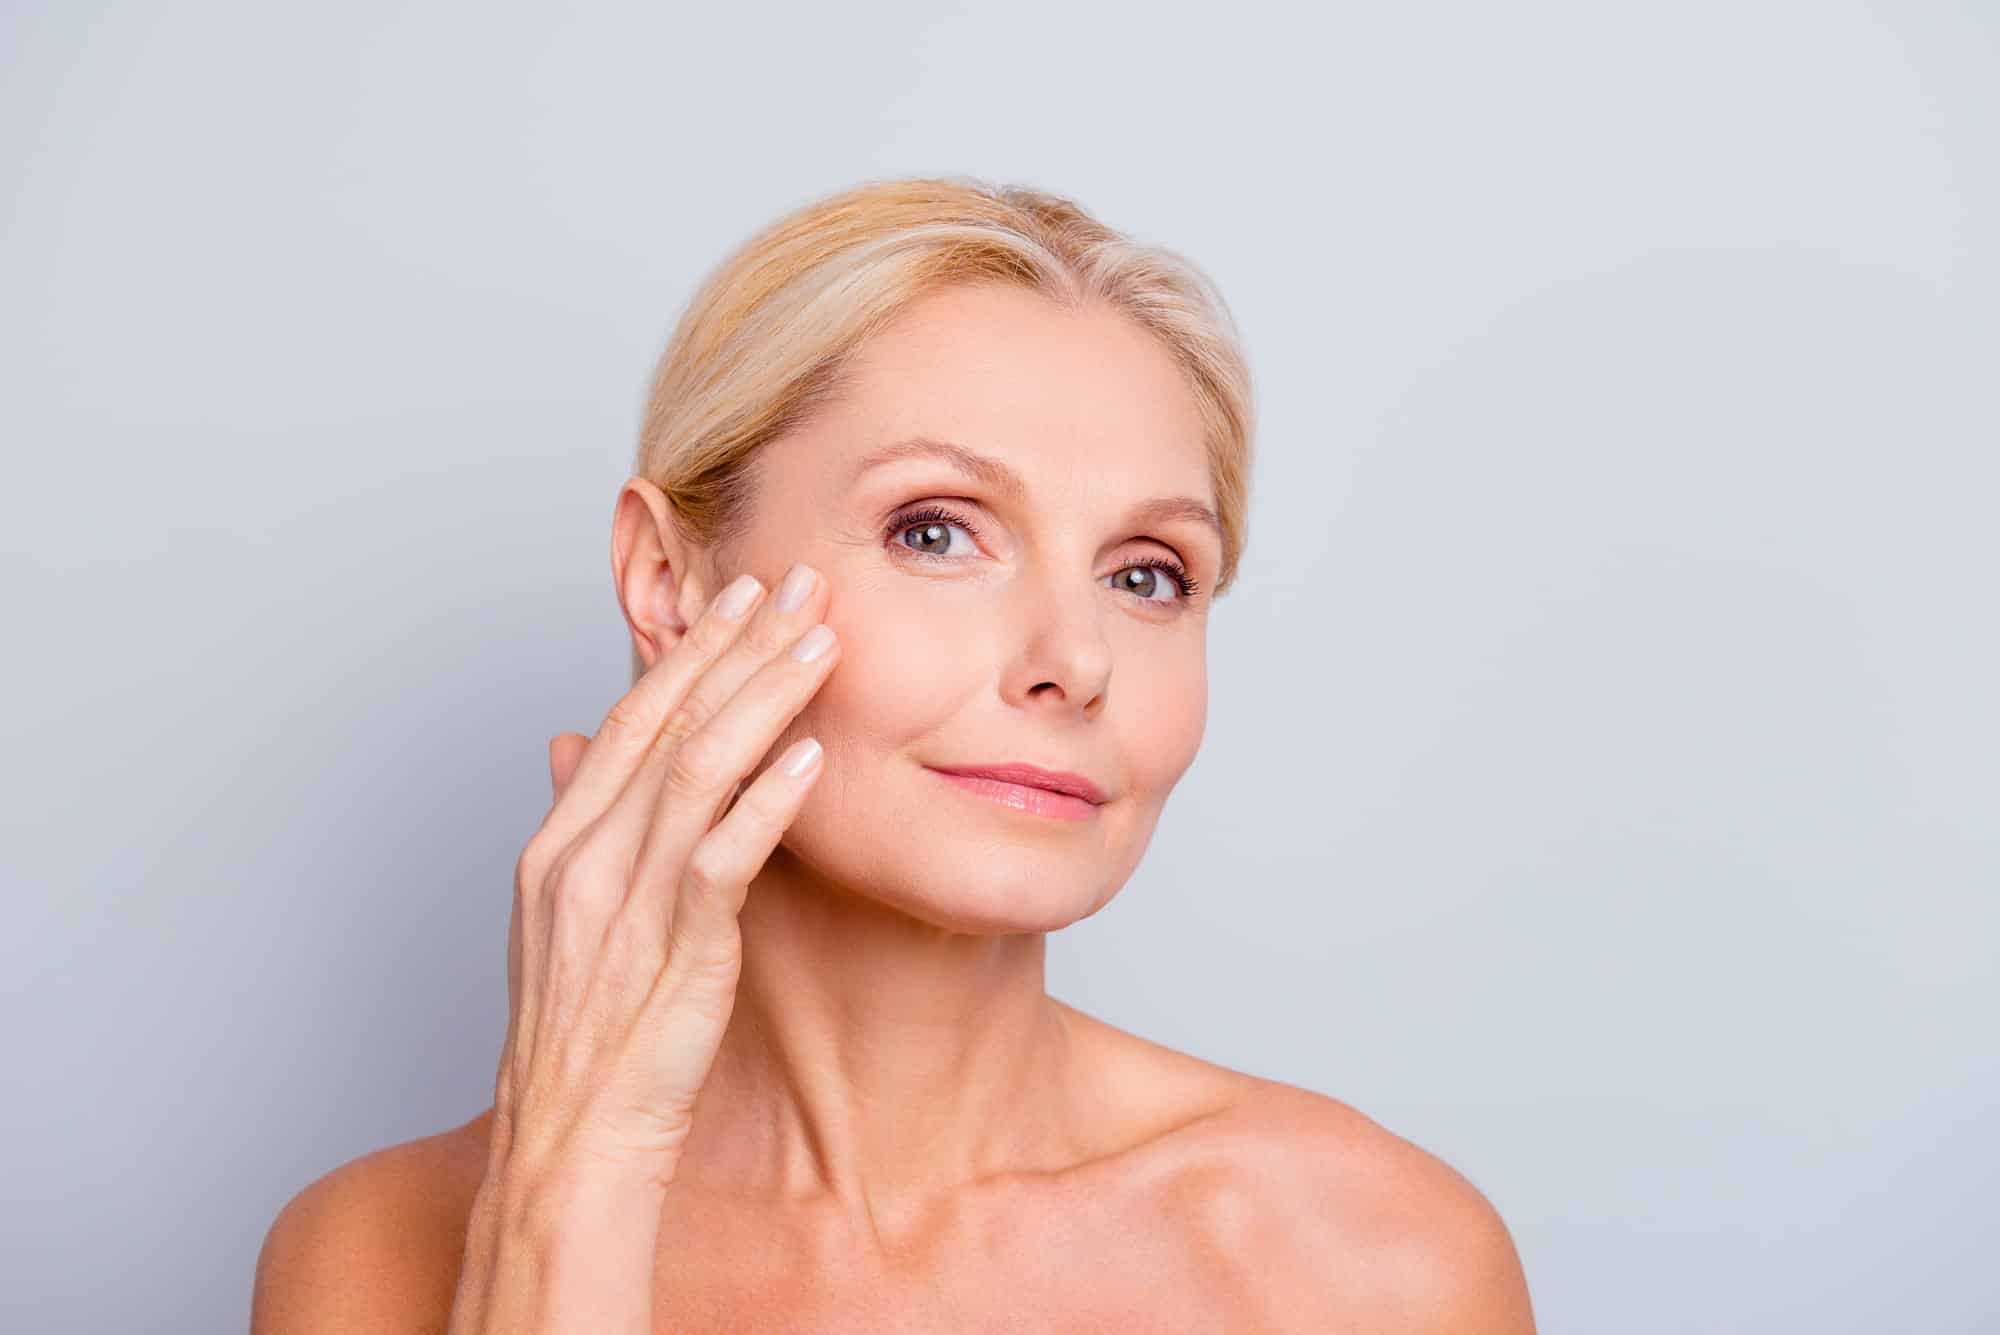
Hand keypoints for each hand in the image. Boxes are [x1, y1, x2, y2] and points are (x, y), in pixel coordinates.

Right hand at [488, 562, 837, 1198]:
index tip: (738, 595)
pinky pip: (725, 855)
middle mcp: (584, 856)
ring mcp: (624, 897)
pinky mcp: (673, 946)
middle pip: (668, 721)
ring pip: (700, 768)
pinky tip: (812, 756)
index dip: (688, 651)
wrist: (569, 1140)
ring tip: (822, 640)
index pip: (630, 719)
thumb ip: (579, 825)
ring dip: (766, 695)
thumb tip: (570, 747)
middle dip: (737, 643)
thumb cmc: (584, 1038)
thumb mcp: (561, 920)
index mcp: (558, 843)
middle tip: (798, 581)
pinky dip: (769, 800)